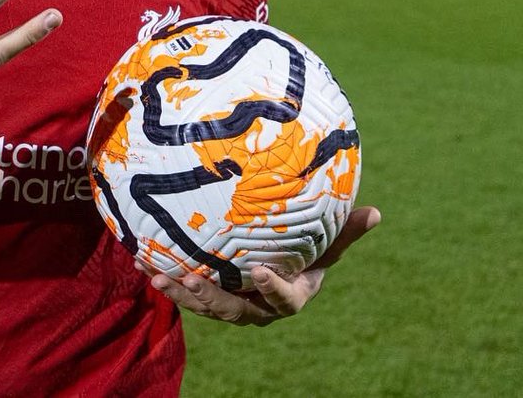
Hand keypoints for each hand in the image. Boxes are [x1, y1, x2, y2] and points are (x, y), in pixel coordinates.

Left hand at [143, 206, 380, 326]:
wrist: (277, 270)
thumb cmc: (305, 254)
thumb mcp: (326, 244)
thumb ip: (346, 232)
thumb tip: (377, 212)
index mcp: (291, 296)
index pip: (283, 298)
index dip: (273, 288)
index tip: (261, 270)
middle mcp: (259, 308)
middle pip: (234, 309)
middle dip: (209, 296)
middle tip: (188, 279)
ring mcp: (233, 306)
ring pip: (205, 306)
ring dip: (180, 292)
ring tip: (158, 276)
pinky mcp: (211, 299)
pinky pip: (188, 294)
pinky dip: (168, 280)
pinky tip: (145, 265)